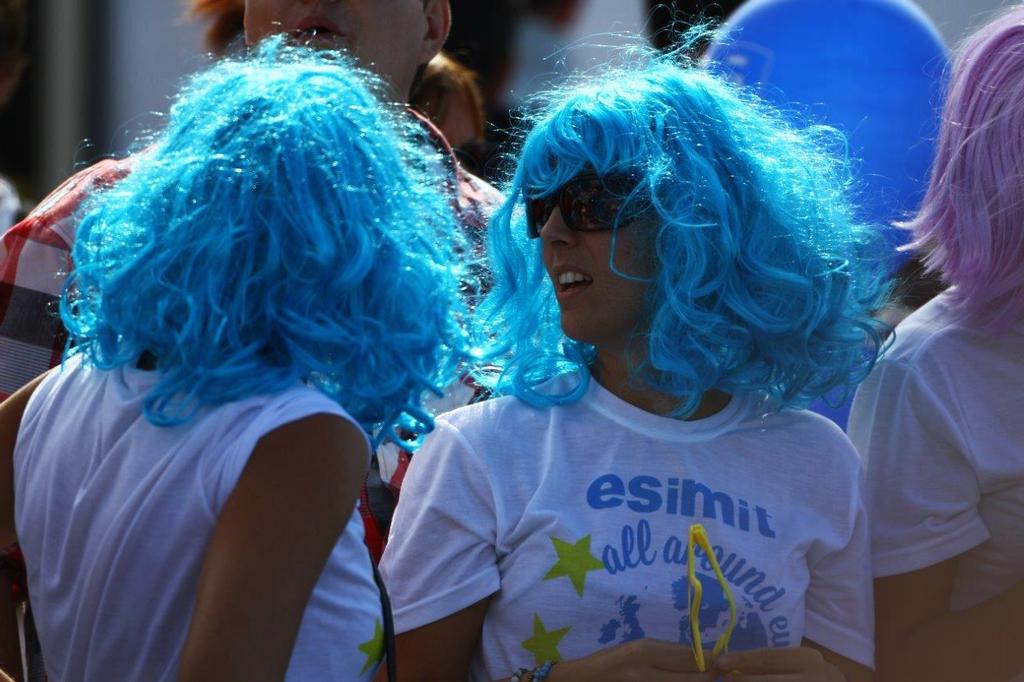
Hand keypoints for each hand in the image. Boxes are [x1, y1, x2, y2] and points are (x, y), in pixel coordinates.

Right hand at [547, 638, 712, 680]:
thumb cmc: (608, 662)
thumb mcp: (635, 650)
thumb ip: (665, 653)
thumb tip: (697, 656)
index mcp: (642, 652)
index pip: (685, 657)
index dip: (709, 660)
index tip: (723, 659)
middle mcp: (643, 672)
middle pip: (688, 678)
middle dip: (708, 678)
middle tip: (723, 673)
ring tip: (708, 680)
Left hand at [710, 647, 844, 680]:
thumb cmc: (811, 672)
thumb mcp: (797, 661)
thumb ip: (772, 662)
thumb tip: (734, 663)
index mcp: (805, 658)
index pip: (768, 657)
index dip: (742, 659)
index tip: (721, 661)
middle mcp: (809, 675)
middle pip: (768, 678)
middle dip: (742, 678)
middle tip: (722, 676)